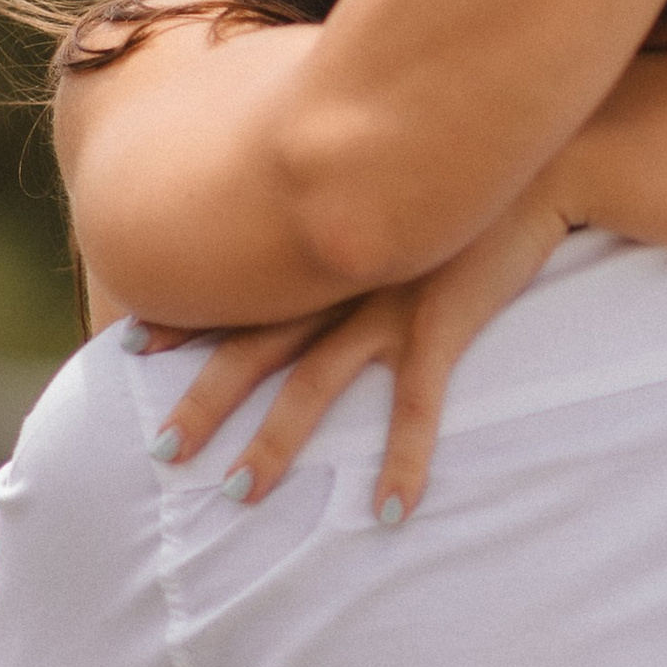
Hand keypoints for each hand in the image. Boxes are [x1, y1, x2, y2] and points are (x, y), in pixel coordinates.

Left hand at [140, 178, 579, 523]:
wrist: (535, 155)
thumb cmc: (466, 171)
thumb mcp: (395, 183)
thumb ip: (357, 209)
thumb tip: (328, 225)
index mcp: (324, 248)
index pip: (240, 289)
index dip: (186, 319)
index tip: (132, 345)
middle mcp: (340, 278)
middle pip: (256, 347)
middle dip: (204, 399)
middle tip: (160, 449)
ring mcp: (389, 303)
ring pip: (314, 385)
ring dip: (274, 444)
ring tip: (238, 496)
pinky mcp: (443, 322)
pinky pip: (417, 406)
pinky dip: (402, 461)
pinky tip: (390, 511)